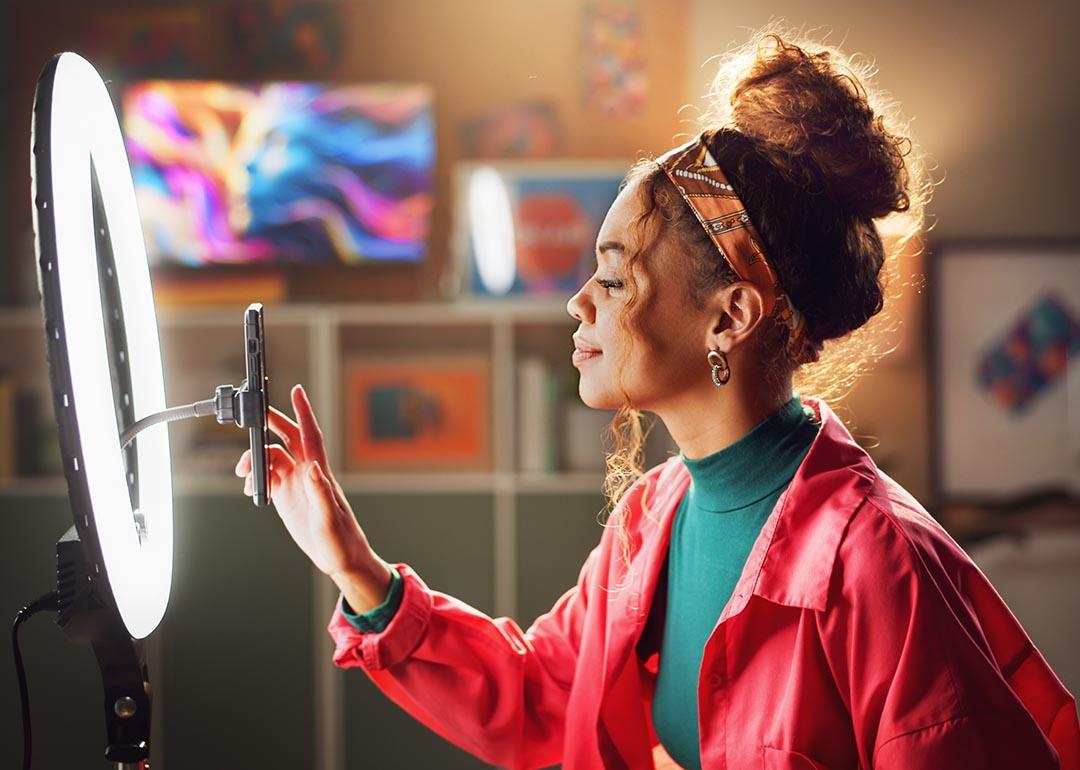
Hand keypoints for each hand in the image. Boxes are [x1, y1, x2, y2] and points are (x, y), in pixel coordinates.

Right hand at [235, 384, 392, 611]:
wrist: (341, 559)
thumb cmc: (341, 540)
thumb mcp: (329, 519)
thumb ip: (321, 493)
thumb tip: (313, 468)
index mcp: (319, 473)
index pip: (310, 435)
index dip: (304, 412)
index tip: (297, 390)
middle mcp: (307, 473)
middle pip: (287, 438)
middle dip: (270, 424)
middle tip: (252, 417)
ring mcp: (297, 484)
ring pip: (272, 458)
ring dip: (255, 460)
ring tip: (244, 474)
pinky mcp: (288, 497)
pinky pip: (268, 478)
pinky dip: (255, 478)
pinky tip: (250, 489)